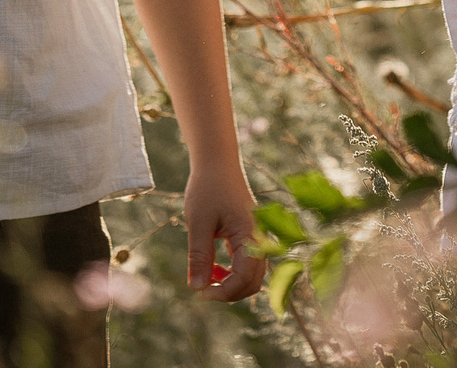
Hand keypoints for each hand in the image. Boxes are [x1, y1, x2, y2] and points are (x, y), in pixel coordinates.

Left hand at [184, 164, 265, 301]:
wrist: (217, 163)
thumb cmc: (207, 188)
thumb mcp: (198, 223)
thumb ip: (199, 256)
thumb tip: (197, 288)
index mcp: (249, 234)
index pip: (246, 278)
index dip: (224, 292)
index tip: (201, 293)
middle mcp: (259, 238)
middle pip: (253, 281)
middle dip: (229, 292)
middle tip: (203, 290)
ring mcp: (256, 237)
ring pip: (252, 275)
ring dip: (231, 284)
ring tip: (206, 276)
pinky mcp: (250, 236)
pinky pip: (247, 264)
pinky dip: (232, 273)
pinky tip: (212, 268)